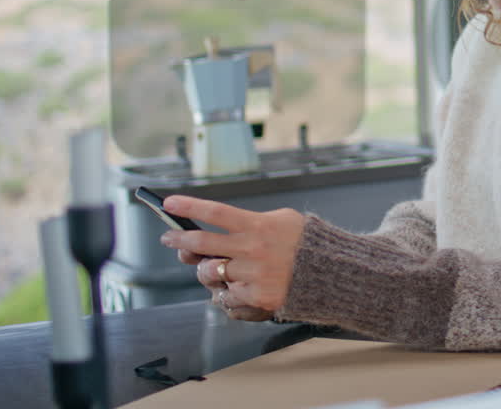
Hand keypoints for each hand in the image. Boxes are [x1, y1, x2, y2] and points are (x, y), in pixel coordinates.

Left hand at [160, 196, 305, 317]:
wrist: (331, 274)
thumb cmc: (306, 243)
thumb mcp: (282, 219)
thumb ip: (251, 221)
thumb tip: (219, 227)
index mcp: (257, 225)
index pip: (215, 212)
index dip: (188, 207)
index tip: (169, 203)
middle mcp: (251, 249)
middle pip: (201, 242)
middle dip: (178, 239)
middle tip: (169, 238)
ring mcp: (252, 275)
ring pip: (209, 273)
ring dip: (207, 271)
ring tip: (214, 268)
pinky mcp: (256, 297)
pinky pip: (226, 297)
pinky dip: (227, 292)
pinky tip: (236, 287)